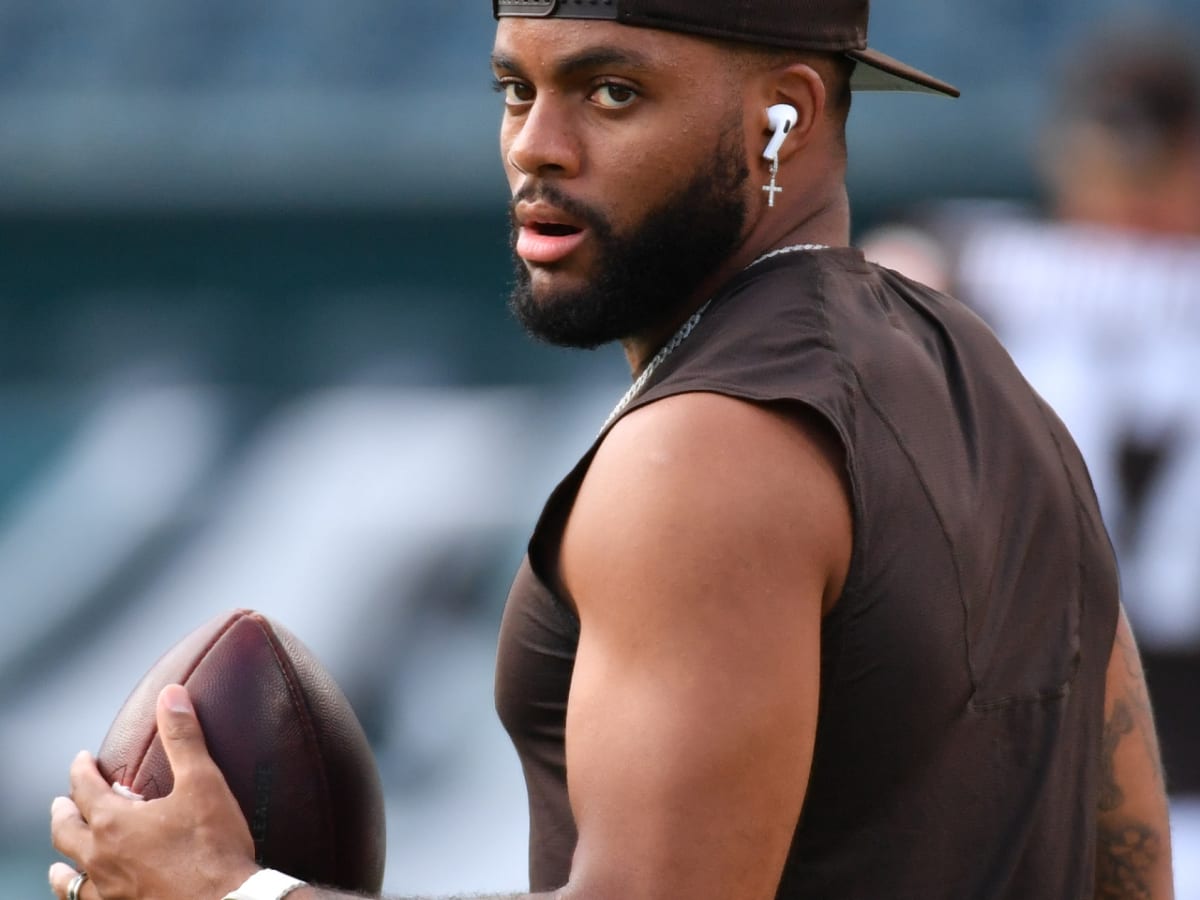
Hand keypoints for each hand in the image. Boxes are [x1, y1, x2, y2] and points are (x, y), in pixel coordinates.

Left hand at [49, 684, 259, 899]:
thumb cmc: (214, 846)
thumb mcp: (203, 782)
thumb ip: (183, 738)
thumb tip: (170, 695)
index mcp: (115, 823)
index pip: (85, 789)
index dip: (81, 770)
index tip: (82, 759)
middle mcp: (101, 859)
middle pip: (66, 833)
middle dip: (64, 813)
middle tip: (62, 803)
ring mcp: (108, 892)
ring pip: (70, 878)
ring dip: (62, 864)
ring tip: (59, 863)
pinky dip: (82, 897)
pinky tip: (92, 896)